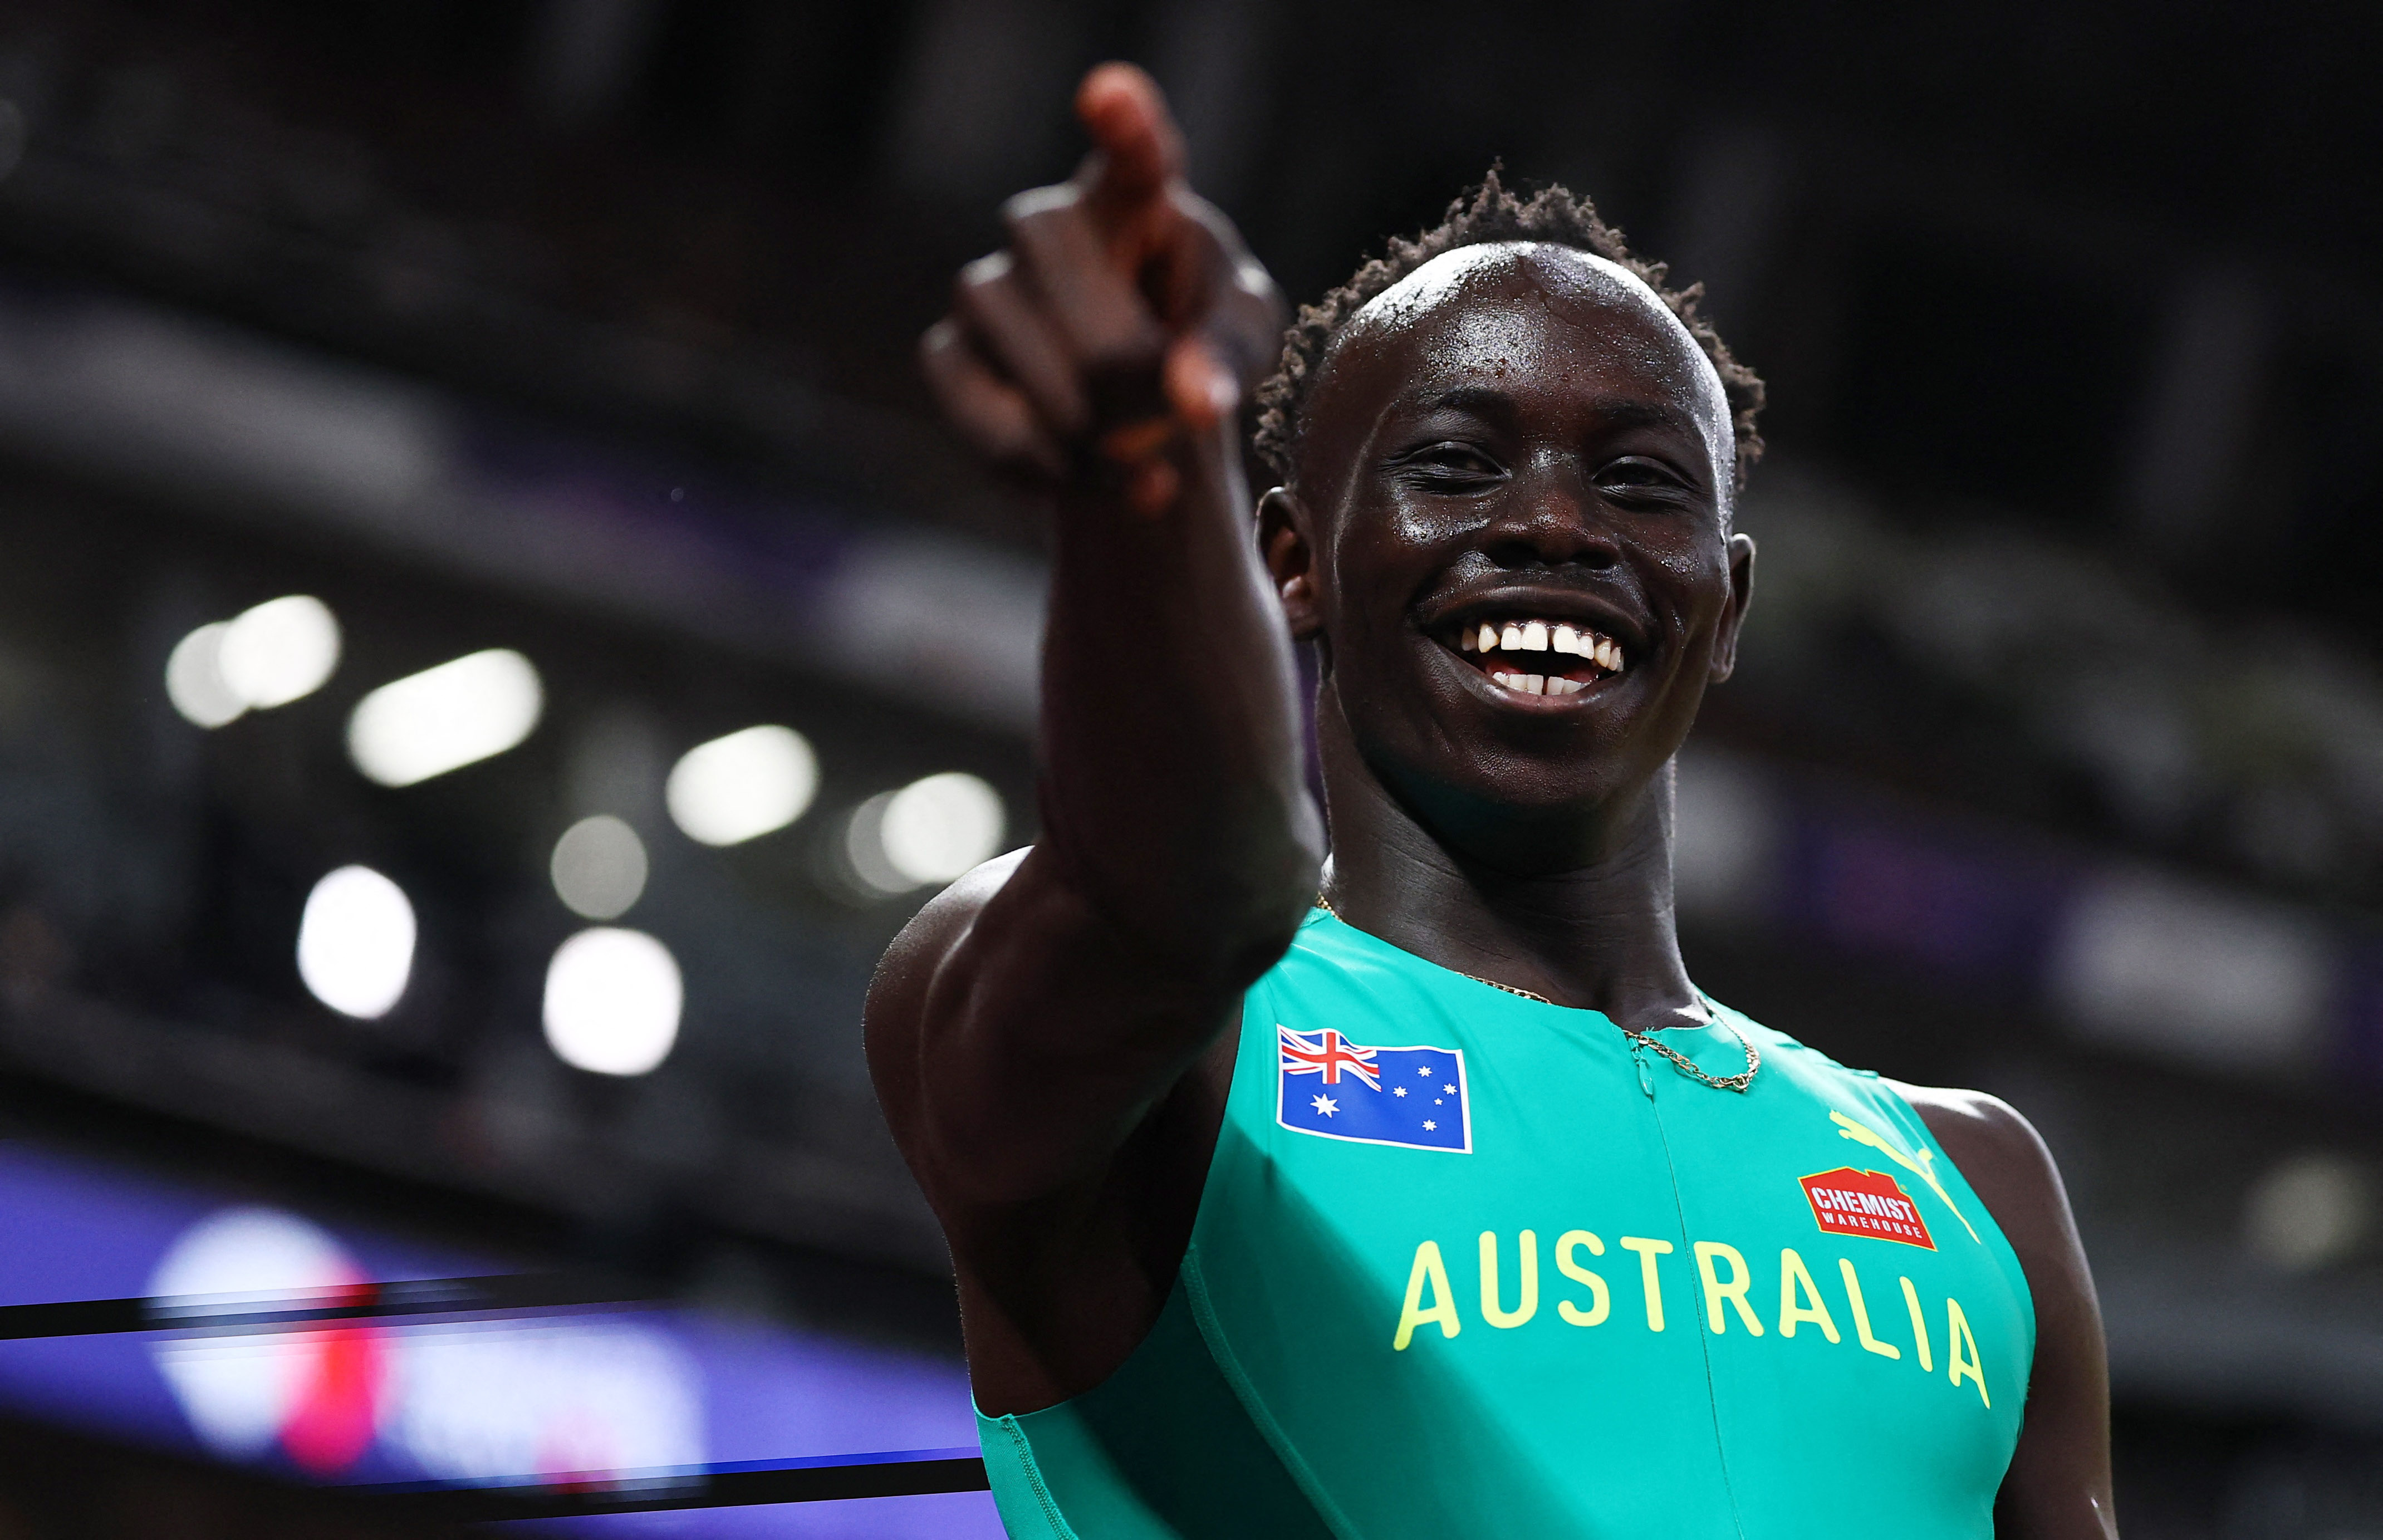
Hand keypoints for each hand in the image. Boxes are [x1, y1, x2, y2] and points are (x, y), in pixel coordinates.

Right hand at [920, 63, 1285, 513]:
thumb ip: (1226, 360)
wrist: (1138, 423)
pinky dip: (1043, 464)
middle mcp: (1047, 227)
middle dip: (1118, 357)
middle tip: (1169, 414)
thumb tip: (1194, 400)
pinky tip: (1086, 474)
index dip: (1122, 126)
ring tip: (1135, 453)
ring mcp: (987, 287)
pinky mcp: (949, 356)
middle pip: (1061, 267)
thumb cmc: (1200, 352)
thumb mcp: (1239, 346)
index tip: (1112, 96)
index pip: (1131, 154)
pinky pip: (985, 415)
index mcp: (1135, 199)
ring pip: (1012, 337)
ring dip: (1085, 421)